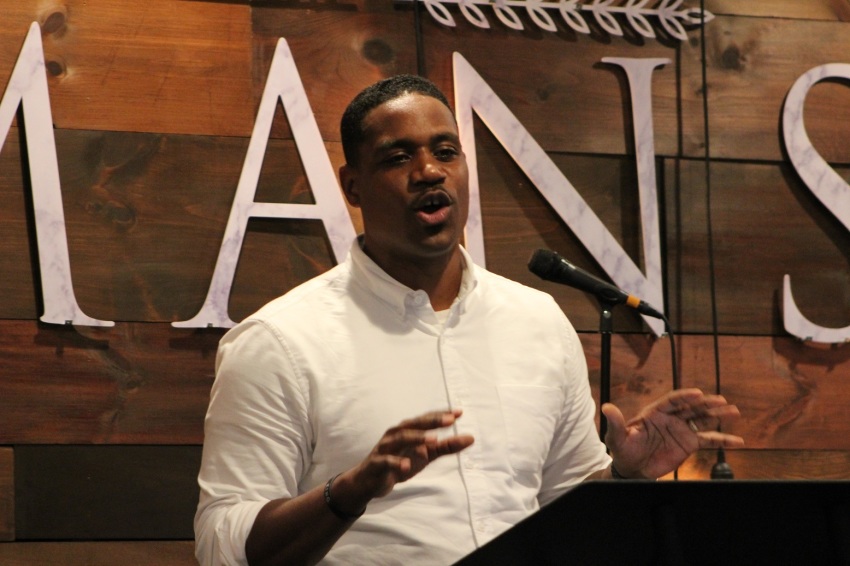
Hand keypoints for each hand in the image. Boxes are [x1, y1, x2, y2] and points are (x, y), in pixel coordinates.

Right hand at [333, 410, 474, 513]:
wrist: (368, 482)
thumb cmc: (399, 463)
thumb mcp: (425, 455)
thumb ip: (445, 447)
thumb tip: (470, 438)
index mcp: (407, 429)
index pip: (426, 419)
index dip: (442, 415)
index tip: (459, 413)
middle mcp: (395, 434)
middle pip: (414, 424)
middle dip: (432, 421)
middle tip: (450, 420)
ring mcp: (385, 448)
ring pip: (400, 438)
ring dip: (416, 438)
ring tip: (433, 440)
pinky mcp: (376, 463)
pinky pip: (386, 461)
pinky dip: (396, 462)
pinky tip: (407, 466)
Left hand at [602, 388, 743, 478]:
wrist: (632, 467)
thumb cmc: (623, 449)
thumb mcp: (616, 437)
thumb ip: (615, 423)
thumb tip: (606, 408)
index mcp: (655, 412)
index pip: (672, 401)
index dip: (684, 397)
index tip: (697, 394)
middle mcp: (671, 418)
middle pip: (691, 408)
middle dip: (706, 403)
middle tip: (722, 400)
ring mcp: (681, 430)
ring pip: (702, 420)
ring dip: (718, 416)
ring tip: (734, 412)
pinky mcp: (688, 444)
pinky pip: (708, 440)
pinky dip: (722, 440)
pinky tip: (737, 440)